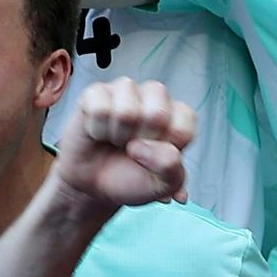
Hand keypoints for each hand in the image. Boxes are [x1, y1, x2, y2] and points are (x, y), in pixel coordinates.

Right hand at [50, 78, 194, 211]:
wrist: (94, 186)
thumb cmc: (132, 179)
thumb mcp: (162, 185)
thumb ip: (170, 167)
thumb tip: (147, 145)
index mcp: (179, 115)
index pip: (182, 129)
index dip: (165, 153)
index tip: (155, 158)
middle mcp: (154, 96)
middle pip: (157, 115)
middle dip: (142, 142)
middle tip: (134, 148)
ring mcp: (125, 90)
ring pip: (126, 112)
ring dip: (118, 136)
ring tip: (116, 140)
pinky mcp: (96, 91)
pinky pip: (100, 109)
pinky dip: (97, 130)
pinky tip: (98, 132)